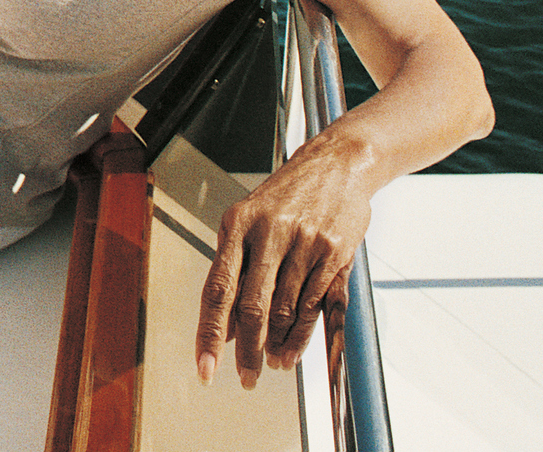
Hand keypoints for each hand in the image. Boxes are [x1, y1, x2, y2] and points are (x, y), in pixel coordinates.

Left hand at [194, 142, 371, 388]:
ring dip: (277, 345)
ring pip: (285, 309)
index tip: (205, 367)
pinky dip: (302, 332)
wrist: (337, 164)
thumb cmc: (286, 198)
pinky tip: (293, 349)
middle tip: (244, 378)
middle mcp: (268, 233)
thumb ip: (234, 270)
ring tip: (270, 365)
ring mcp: (303, 242)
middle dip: (247, 351)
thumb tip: (224, 326)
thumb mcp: (248, 222)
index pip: (217, 288)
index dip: (209, 332)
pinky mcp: (333, 251)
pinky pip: (314, 303)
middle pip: (252, 306)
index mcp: (236, 224)